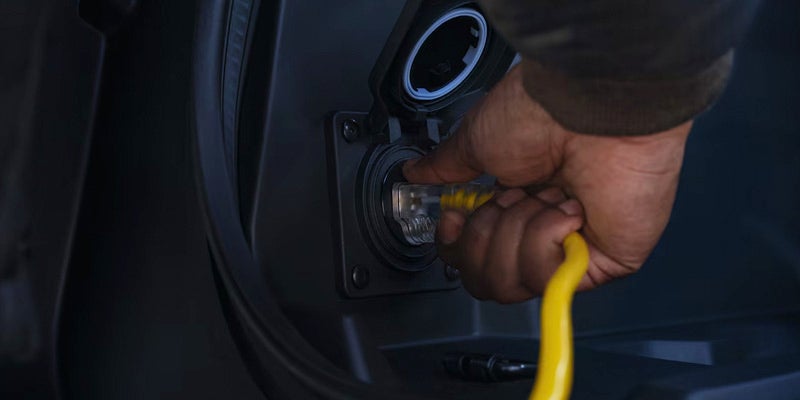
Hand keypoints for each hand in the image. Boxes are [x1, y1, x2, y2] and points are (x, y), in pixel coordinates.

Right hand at [403, 64, 690, 302]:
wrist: (586, 106)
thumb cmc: (539, 112)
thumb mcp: (475, 141)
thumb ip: (446, 168)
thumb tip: (415, 173)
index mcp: (515, 204)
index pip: (474, 257)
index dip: (457, 247)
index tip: (454, 219)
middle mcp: (542, 229)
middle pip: (488, 280)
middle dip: (485, 237)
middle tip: (506, 198)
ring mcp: (573, 249)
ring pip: (514, 283)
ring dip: (517, 232)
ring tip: (541, 196)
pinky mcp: (604, 262)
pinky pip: (549, 277)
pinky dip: (546, 237)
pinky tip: (567, 208)